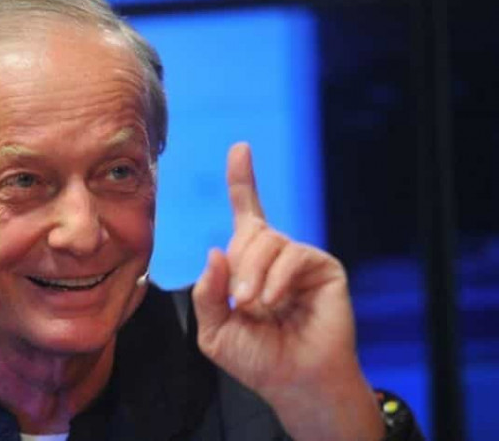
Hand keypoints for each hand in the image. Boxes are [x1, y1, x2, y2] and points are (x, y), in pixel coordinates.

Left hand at [192, 143, 383, 440]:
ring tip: (256, 307)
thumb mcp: (215, 329)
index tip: (240, 147)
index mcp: (248, 263)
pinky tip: (274, 303)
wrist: (294, 382)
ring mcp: (300, 259)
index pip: (246, 212)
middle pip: (247, 233)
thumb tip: (214, 250)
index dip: (242, 179)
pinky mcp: (323, 267)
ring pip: (268, 242)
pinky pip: (293, 255)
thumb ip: (207, 292)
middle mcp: (275, 255)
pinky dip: (277, 280)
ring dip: (254, 277)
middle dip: (237, 269)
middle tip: (241, 304)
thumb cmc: (256, 358)